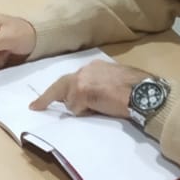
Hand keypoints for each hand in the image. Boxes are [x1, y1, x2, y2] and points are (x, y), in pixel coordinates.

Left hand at [29, 61, 147, 118]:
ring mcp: (82, 80)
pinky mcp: (82, 91)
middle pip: (61, 85)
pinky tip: (101, 109)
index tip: (47, 97)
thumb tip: (92, 96)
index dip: (60, 89)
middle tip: (35, 107)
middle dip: (48, 97)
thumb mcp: (116, 82)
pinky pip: (76, 109)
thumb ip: (101, 85)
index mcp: (95, 67)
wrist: (144, 92)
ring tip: (101, 108)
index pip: (72, 78)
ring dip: (80, 108)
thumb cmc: (137, 90)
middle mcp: (86, 70)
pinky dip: (85, 112)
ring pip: (69, 99)